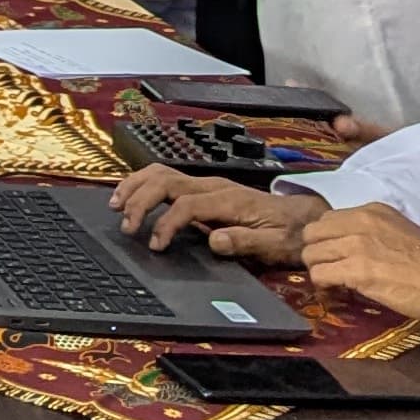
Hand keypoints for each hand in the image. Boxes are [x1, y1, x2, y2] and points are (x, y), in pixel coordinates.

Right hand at [106, 166, 322, 260]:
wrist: (303, 219)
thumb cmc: (289, 235)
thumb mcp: (275, 246)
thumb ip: (246, 243)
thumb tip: (214, 241)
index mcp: (228, 200)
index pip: (185, 205)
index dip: (165, 224)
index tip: (155, 246)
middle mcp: (213, 186)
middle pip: (165, 181)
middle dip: (139, 200)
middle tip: (127, 227)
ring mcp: (206, 184)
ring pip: (161, 173)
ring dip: (135, 186)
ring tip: (116, 206)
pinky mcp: (202, 188)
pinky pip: (165, 178)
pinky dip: (142, 184)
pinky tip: (130, 197)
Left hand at [295, 202, 419, 324]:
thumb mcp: (399, 232)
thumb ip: (371, 232)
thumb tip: (348, 246)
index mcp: (372, 211)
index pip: (327, 219)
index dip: (325, 240)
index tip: (332, 255)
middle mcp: (360, 222)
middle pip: (312, 234)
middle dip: (315, 253)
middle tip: (328, 270)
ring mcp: (357, 245)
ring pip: (311, 255)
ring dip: (318, 271)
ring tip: (332, 283)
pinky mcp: (358, 270)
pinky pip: (320, 275)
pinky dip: (323, 286)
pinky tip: (336, 292)